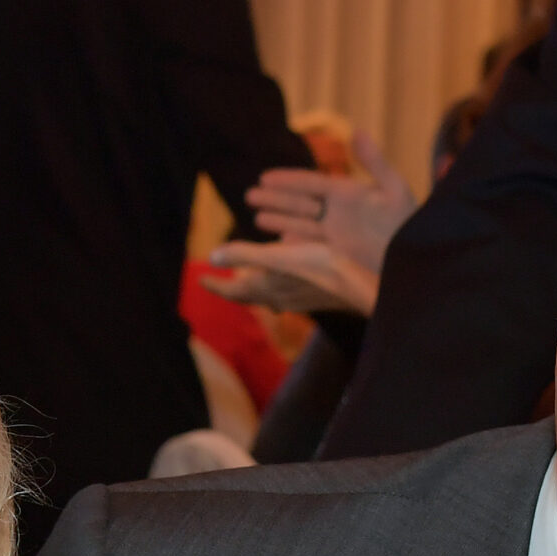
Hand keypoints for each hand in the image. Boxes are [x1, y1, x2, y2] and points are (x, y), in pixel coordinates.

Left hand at [203, 241, 379, 315]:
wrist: (357, 286)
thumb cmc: (318, 267)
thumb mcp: (277, 255)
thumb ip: (244, 254)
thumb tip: (212, 256)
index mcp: (264, 288)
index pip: (231, 290)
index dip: (214, 284)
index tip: (199, 279)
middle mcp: (276, 298)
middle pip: (246, 296)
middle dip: (230, 289)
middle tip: (217, 282)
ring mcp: (294, 301)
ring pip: (265, 297)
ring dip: (251, 290)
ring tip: (246, 281)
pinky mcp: (311, 298)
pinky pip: (282, 295)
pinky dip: (272, 288)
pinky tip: (281, 283)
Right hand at [244, 130, 414, 272]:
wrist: (414, 254)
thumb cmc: (409, 220)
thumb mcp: (393, 188)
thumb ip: (374, 162)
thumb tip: (358, 130)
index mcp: (347, 192)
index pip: (310, 183)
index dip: (287, 180)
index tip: (265, 177)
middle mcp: (337, 210)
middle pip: (299, 202)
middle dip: (275, 199)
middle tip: (249, 195)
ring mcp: (336, 231)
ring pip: (300, 223)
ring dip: (279, 220)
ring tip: (256, 218)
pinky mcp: (338, 251)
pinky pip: (310, 244)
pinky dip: (294, 243)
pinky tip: (277, 243)